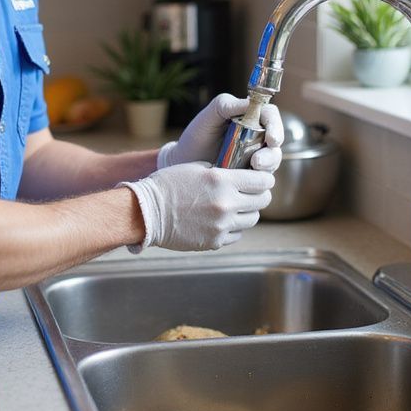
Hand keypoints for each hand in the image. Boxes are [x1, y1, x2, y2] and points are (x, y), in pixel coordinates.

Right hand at [120, 162, 273, 251]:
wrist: (146, 213)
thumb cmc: (167, 185)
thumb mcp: (196, 168)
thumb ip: (222, 171)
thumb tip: (241, 175)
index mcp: (222, 181)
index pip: (263, 181)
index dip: (265, 179)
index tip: (262, 179)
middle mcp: (226, 204)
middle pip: (262, 201)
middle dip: (259, 195)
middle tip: (252, 193)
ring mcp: (222, 226)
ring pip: (252, 219)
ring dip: (247, 212)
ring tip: (236, 207)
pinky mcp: (215, 241)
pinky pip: (237, 234)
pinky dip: (233, 227)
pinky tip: (221, 220)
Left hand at [157, 94, 283, 171]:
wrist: (183, 162)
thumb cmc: (196, 136)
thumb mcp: (208, 117)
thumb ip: (225, 104)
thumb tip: (249, 102)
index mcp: (249, 116)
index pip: (271, 116)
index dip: (276, 126)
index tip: (271, 139)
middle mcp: (257, 135)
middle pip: (276, 142)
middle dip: (271, 153)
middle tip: (258, 162)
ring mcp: (256, 155)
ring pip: (272, 161)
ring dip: (267, 168)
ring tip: (252, 170)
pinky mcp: (251, 174)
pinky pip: (263, 178)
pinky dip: (259, 181)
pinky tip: (247, 183)